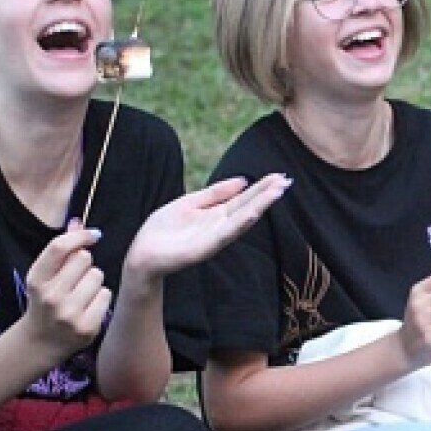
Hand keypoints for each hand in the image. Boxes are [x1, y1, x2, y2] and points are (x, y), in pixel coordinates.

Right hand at [21, 223, 110, 359]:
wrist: (40, 341)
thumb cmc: (45, 301)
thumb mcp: (45, 276)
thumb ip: (61, 249)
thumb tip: (78, 222)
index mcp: (36, 279)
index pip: (59, 247)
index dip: (80, 236)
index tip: (92, 235)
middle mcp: (51, 296)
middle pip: (84, 259)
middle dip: (85, 264)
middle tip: (76, 279)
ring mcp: (69, 314)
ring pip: (98, 276)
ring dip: (94, 282)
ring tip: (81, 294)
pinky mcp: (87, 327)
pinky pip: (106, 295)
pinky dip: (101, 298)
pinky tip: (88, 307)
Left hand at [124, 175, 289, 280]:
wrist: (143, 253)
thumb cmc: (163, 229)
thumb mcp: (190, 203)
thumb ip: (215, 193)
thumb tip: (243, 180)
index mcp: (217, 214)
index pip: (244, 198)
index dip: (261, 187)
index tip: (279, 176)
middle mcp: (221, 226)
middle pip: (248, 206)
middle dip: (267, 194)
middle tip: (287, 181)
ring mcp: (215, 237)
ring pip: (243, 219)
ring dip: (261, 205)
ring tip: (277, 191)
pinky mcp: (206, 247)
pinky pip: (226, 233)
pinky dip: (241, 222)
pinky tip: (254, 211)